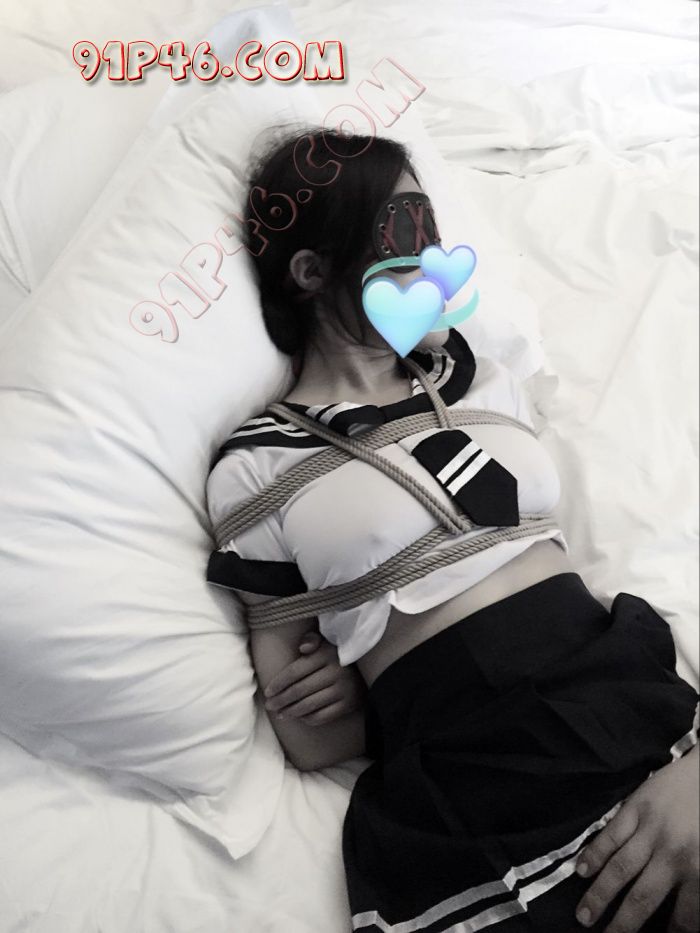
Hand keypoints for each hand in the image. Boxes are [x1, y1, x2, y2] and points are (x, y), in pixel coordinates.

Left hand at [263, 631, 367, 726]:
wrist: (369, 668)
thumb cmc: (339, 654)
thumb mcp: (327, 641)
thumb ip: (312, 639)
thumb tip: (303, 648)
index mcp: (326, 654)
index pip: (295, 671)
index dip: (278, 683)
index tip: (268, 692)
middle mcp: (335, 672)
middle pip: (299, 690)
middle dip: (281, 700)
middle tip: (270, 706)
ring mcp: (343, 690)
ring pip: (309, 705)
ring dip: (291, 711)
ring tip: (280, 714)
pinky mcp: (349, 704)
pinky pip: (323, 716)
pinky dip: (309, 718)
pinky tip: (300, 718)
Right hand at [575, 744, 698, 932]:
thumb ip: (698, 883)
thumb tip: (683, 916)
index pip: (685, 916)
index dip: (672, 932)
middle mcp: (673, 854)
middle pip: (642, 898)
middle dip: (623, 924)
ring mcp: (650, 830)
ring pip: (620, 869)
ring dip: (599, 895)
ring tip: (584, 915)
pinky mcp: (635, 808)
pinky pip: (610, 836)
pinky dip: (594, 854)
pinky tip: (581, 871)